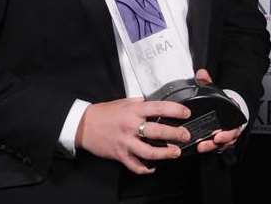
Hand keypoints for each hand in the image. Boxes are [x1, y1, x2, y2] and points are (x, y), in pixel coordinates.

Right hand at [75, 97, 191, 173]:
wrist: (84, 125)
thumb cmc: (104, 113)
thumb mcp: (123, 102)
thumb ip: (139, 103)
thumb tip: (155, 103)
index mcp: (133, 110)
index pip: (159, 108)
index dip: (175, 110)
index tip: (186, 113)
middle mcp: (131, 125)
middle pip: (158, 131)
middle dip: (175, 134)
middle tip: (185, 136)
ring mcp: (126, 141)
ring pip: (149, 151)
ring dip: (165, 153)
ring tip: (175, 152)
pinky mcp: (120, 154)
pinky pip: (136, 165)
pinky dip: (146, 168)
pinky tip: (153, 166)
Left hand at [194, 69, 243, 153]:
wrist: (226, 107)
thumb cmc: (222, 101)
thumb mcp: (214, 90)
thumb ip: (208, 82)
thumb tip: (201, 73)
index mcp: (234, 114)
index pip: (235, 126)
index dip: (228, 133)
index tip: (219, 135)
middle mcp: (233, 126)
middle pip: (230, 138)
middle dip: (221, 141)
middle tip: (211, 142)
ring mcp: (228, 133)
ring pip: (224, 143)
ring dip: (213, 146)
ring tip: (202, 146)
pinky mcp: (220, 139)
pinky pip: (219, 146)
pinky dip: (211, 148)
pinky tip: (201, 148)